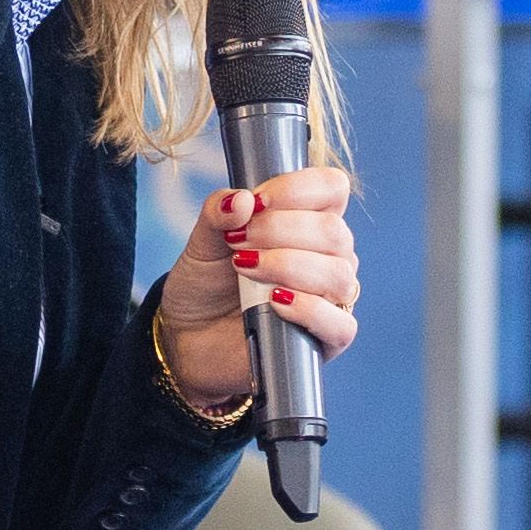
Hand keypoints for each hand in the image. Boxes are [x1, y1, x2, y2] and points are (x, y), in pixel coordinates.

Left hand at [154, 167, 360, 407]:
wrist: (189, 334)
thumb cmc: (206, 283)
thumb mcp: (203, 240)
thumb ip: (217, 213)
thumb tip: (242, 199)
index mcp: (309, 222)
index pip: (332, 188)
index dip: (298, 189)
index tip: (257, 201)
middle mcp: (328, 258)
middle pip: (334, 232)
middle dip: (280, 230)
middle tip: (237, 241)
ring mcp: (331, 300)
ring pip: (338, 274)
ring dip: (287, 265)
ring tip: (245, 269)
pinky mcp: (326, 341)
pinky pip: (341, 324)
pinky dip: (308, 309)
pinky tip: (274, 301)